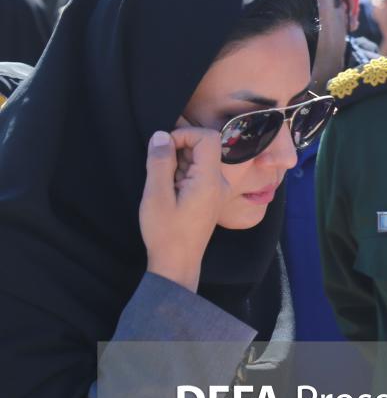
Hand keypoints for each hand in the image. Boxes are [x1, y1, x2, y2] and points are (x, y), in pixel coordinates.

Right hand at [139, 128, 229, 292]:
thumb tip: (161, 135)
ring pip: (200, 159)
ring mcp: (217, 189)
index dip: (185, 135)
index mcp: (211, 179)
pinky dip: (183, 173)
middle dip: (179, 150)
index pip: (208, 138)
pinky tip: (171, 191)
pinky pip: (199, 173)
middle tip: (162, 171)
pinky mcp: (211, 196)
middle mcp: (220, 182)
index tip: (163, 148)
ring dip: (179, 163)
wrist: (177, 261)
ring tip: (166, 185)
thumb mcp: (156, 195)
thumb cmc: (166, 231)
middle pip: (205, 147)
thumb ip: (159, 162)